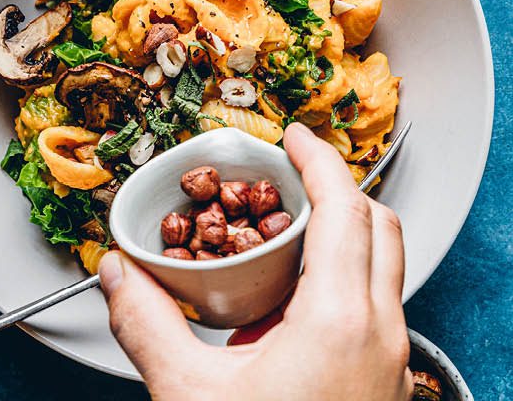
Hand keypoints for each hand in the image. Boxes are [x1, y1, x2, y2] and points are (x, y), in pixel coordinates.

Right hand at [98, 122, 412, 399]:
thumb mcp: (188, 395)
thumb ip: (146, 323)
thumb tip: (119, 275)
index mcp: (341, 321)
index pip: (344, 207)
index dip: (319, 159)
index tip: (294, 138)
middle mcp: (383, 335)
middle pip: (381, 226)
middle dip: (338, 188)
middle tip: (292, 177)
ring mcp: (393, 365)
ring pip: (387, 268)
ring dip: (347, 236)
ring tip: (288, 237)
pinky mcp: (387, 389)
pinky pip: (380, 310)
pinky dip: (348, 281)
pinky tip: (294, 309)